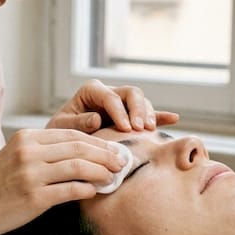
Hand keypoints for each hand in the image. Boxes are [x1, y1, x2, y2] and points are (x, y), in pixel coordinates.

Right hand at [0, 128, 128, 234]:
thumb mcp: (16, 157)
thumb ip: (43, 151)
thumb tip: (82, 153)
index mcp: (26, 138)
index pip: (71, 134)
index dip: (97, 141)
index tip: (113, 149)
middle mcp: (28, 152)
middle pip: (79, 147)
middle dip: (106, 154)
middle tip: (122, 162)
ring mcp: (31, 174)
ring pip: (79, 166)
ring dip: (102, 172)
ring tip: (114, 177)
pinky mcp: (34, 197)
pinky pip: (71, 190)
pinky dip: (88, 190)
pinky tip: (95, 192)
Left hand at [47, 80, 178, 132]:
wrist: (65, 143)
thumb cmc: (60, 133)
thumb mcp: (62, 128)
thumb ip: (78, 122)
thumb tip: (97, 118)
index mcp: (91, 91)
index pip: (110, 97)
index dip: (120, 111)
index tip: (125, 128)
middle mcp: (109, 93)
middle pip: (131, 93)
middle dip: (138, 109)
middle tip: (140, 128)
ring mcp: (122, 104)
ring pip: (142, 101)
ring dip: (149, 114)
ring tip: (149, 130)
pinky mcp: (130, 116)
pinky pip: (149, 113)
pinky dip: (160, 116)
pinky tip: (173, 119)